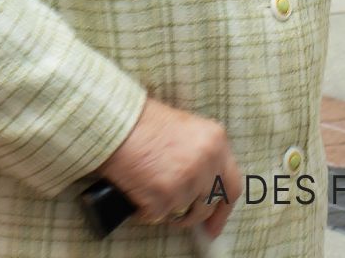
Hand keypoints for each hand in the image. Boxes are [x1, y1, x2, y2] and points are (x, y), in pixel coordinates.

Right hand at [95, 98, 242, 238]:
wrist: (113, 121)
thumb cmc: (141, 123)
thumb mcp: (184, 130)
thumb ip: (201, 156)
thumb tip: (202, 189)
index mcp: (216, 141)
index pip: (232, 184)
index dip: (224, 208)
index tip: (215, 224)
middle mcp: (207, 162)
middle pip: (208, 203)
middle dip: (195, 216)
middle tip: (182, 220)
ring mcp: (187, 181)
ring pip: (182, 212)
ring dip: (166, 208)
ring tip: (148, 188)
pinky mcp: (164, 197)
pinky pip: (156, 214)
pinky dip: (144, 209)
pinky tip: (135, 190)